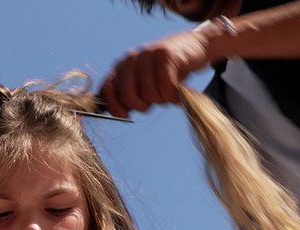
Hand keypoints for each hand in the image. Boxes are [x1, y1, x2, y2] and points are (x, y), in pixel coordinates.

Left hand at [99, 29, 215, 117]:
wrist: (194, 46)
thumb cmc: (166, 71)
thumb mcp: (142, 82)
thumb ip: (125, 94)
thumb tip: (113, 112)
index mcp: (120, 66)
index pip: (106, 90)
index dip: (115, 107)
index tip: (126, 114)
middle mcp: (130, 59)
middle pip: (127, 96)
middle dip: (141, 106)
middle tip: (154, 100)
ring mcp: (147, 55)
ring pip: (149, 94)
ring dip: (162, 99)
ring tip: (169, 90)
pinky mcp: (166, 55)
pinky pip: (165, 87)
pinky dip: (173, 95)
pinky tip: (177, 91)